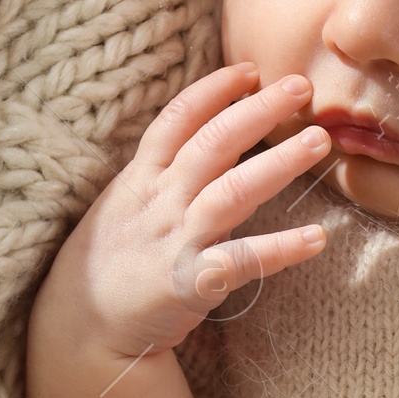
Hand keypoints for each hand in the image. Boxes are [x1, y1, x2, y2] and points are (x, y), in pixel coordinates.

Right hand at [42, 64, 329, 363]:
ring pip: (232, 191)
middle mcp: (160, 200)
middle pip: (213, 143)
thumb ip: (167, 172)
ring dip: (278, 163)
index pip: (178, 118)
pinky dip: (281, 249)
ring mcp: (175, 240)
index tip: (250, 71)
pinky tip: (317, 238)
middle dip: (257, 110)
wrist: (80, 326)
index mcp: (142, 177)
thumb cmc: (110, 260)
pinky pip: (242, 261)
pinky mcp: (190, 282)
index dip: (214, 90)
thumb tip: (215, 138)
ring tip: (318, 142)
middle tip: (301, 87)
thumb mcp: (126, 203)